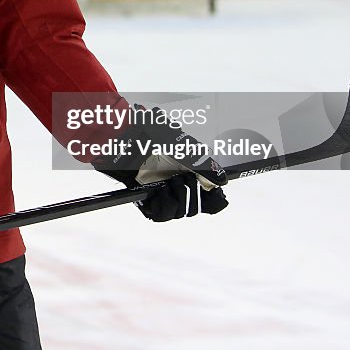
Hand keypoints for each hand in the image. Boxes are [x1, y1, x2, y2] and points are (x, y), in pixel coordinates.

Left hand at [94, 105, 227, 221]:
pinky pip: (161, 214)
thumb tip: (223, 179)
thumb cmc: (152, 135)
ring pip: (180, 212)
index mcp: (190, 174)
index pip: (210, 199)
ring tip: (171, 181)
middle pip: (196, 208)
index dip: (214, 200)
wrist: (126, 137)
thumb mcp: (183, 147)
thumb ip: (205, 164)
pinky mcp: (147, 200)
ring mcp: (162, 194)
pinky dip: (163, 204)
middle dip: (194, 194)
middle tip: (185, 178)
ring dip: (179, 197)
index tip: (216, 196)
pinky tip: (159, 191)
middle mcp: (177, 186)